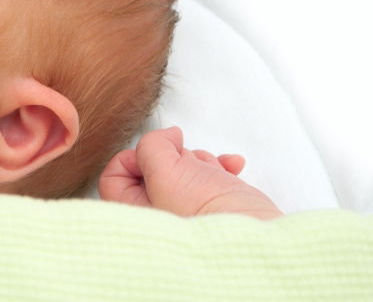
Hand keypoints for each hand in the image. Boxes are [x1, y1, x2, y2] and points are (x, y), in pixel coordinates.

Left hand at [98, 126, 283, 219]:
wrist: (258, 237)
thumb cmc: (210, 214)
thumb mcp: (166, 170)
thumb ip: (152, 146)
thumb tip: (165, 136)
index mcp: (136, 214)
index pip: (114, 177)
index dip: (132, 156)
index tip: (154, 154)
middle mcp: (159, 216)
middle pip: (153, 167)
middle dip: (175, 156)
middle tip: (188, 164)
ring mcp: (187, 212)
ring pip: (183, 169)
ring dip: (200, 160)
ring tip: (212, 173)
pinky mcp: (214, 208)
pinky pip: (210, 178)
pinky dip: (220, 168)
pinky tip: (232, 169)